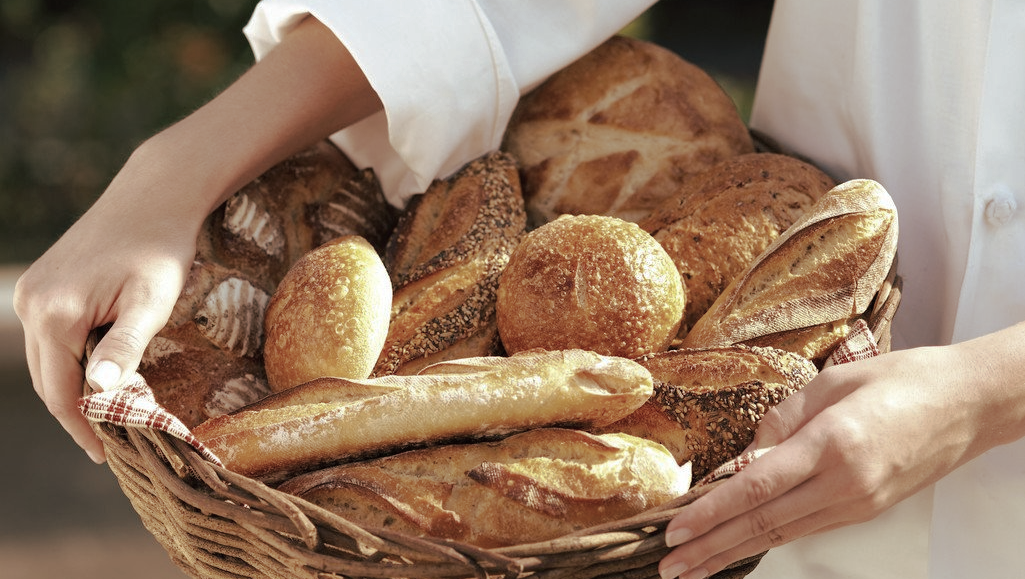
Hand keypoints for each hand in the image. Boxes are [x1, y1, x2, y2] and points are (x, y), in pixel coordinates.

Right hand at [14, 146, 202, 462]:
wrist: (154, 197)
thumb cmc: (161, 250)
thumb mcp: (151, 303)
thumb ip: (125, 347)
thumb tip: (98, 391)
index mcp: (54, 314)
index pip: (61, 392)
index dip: (84, 428)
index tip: (108, 456)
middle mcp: (31, 304)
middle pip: (48, 380)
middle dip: (76, 414)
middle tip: (111, 443)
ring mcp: (32, 292)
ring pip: (47, 360)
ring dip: (72, 388)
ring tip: (107, 415)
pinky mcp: (41, 283)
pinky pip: (50, 337)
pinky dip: (70, 360)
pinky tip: (99, 373)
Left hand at [658, 323, 1024, 578]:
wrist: (965, 404)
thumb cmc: (901, 381)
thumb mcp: (832, 382)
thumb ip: (782, 419)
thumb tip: (746, 454)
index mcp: (832, 444)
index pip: (757, 487)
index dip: (712, 512)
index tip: (676, 528)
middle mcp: (844, 483)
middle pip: (763, 522)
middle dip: (712, 547)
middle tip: (672, 564)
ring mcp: (857, 503)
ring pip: (782, 534)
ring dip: (733, 552)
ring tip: (695, 567)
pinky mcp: (864, 510)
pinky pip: (805, 528)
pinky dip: (766, 539)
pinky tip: (740, 546)